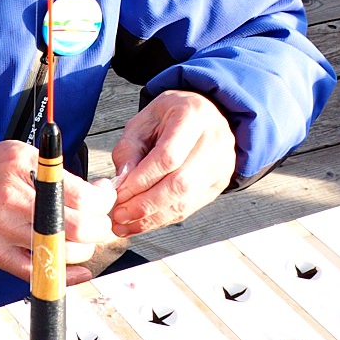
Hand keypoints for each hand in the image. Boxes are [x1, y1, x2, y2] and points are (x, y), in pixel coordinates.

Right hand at [0, 140, 122, 284]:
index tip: (106, 198)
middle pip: (77, 226)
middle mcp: (12, 199)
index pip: (80, 194)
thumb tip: (95, 190)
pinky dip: (64, 276)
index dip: (103, 200)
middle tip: (103, 223)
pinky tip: (80, 270)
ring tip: (85, 239)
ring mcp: (2, 229)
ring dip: (85, 249)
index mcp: (22, 168)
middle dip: (100, 228)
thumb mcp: (20, 153)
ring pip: (61, 251)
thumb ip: (55, 169)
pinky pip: (35, 273)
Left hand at [111, 90, 235, 236]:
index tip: (118, 193)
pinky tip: (141, 223)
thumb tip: (120, 184)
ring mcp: (221, 165)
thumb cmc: (169, 116)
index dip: (141, 180)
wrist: (203, 114)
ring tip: (124, 225)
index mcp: (192, 116)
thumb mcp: (143, 121)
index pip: (168, 156)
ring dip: (151, 218)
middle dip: (145, 204)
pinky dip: (162, 219)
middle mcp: (214, 141)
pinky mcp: (218, 184)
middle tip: (119, 215)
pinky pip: (189, 208)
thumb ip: (129, 150)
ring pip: (185, 201)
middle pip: (180, 183)